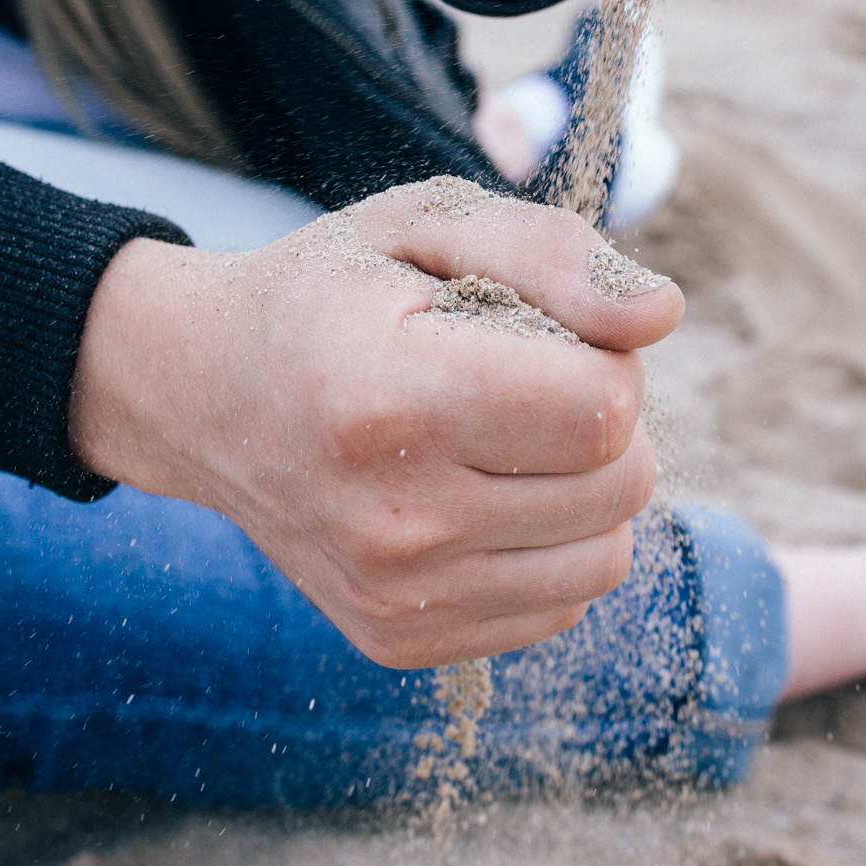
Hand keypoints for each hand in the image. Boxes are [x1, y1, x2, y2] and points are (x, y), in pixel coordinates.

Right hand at [69, 182, 683, 668]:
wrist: (201, 392)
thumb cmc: (332, 295)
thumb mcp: (428, 225)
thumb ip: (553, 255)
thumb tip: (664, 317)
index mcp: (391, 401)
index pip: (601, 409)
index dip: (603, 357)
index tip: (541, 335)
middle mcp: (390, 520)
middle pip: (619, 486)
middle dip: (601, 421)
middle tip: (520, 382)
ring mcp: (392, 595)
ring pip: (605, 559)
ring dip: (584, 492)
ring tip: (505, 440)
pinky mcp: (397, 640)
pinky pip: (556, 607)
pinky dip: (545, 549)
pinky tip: (478, 496)